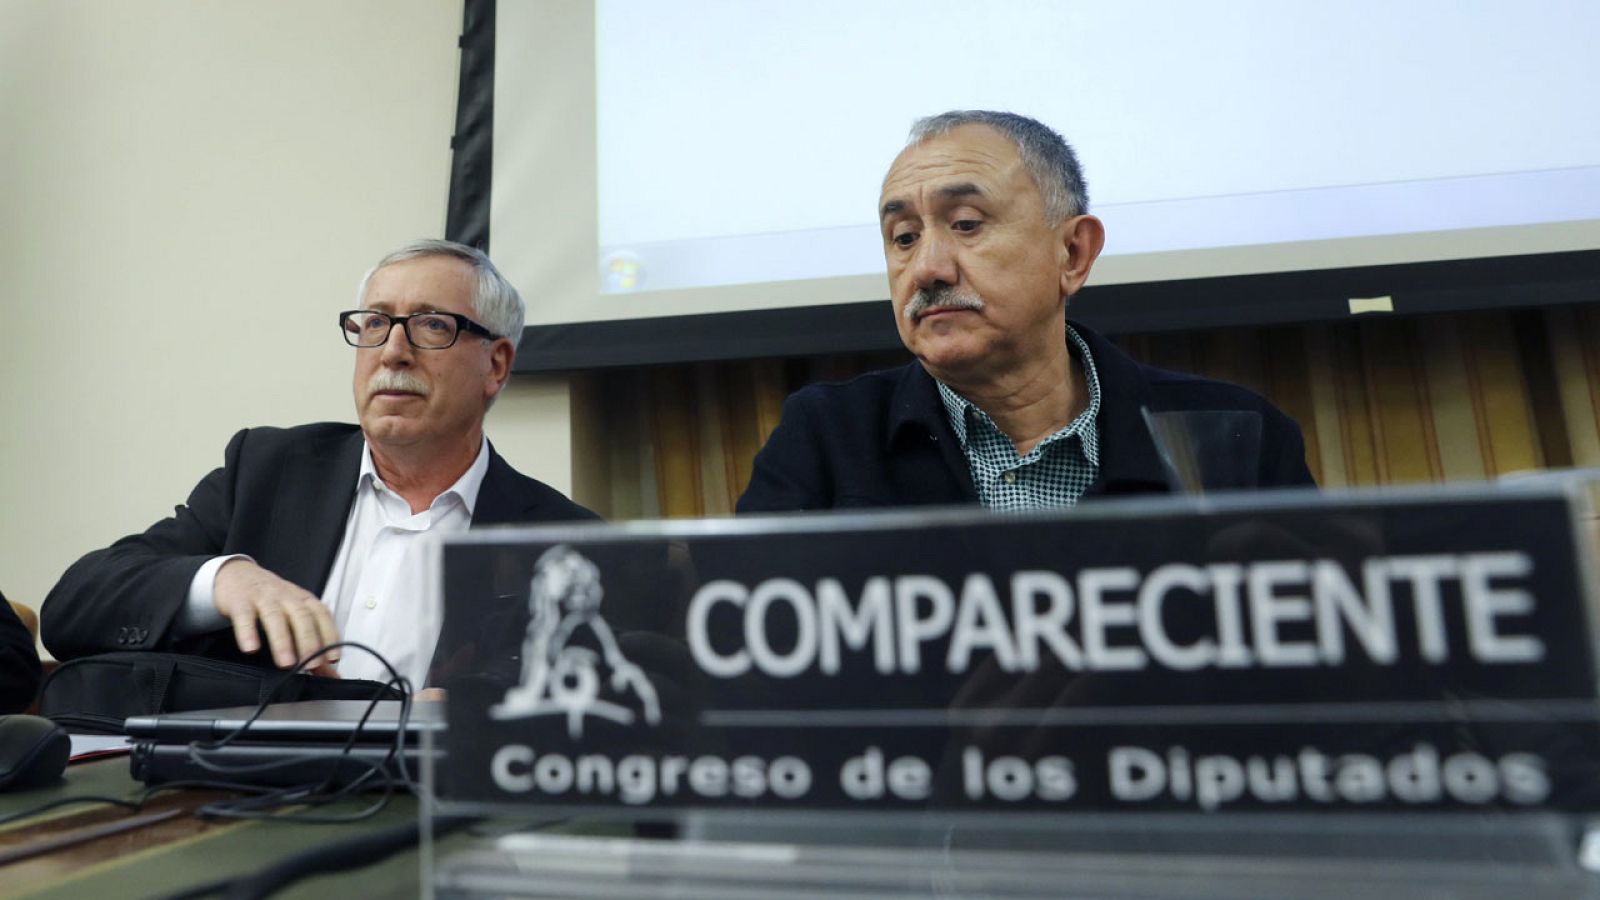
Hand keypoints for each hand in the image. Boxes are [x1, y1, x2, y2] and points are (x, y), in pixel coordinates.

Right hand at [213, 559, 340, 675]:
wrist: (237, 574)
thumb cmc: (270, 598)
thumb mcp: (292, 616)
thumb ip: (312, 645)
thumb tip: (331, 674)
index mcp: (302, 600)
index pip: (321, 616)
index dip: (330, 636)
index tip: (333, 658)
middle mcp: (286, 597)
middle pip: (302, 618)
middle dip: (309, 642)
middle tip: (311, 665)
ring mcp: (263, 598)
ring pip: (275, 617)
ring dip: (282, 641)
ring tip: (286, 663)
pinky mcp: (240, 601)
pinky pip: (244, 616)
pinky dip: (248, 632)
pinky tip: (250, 648)